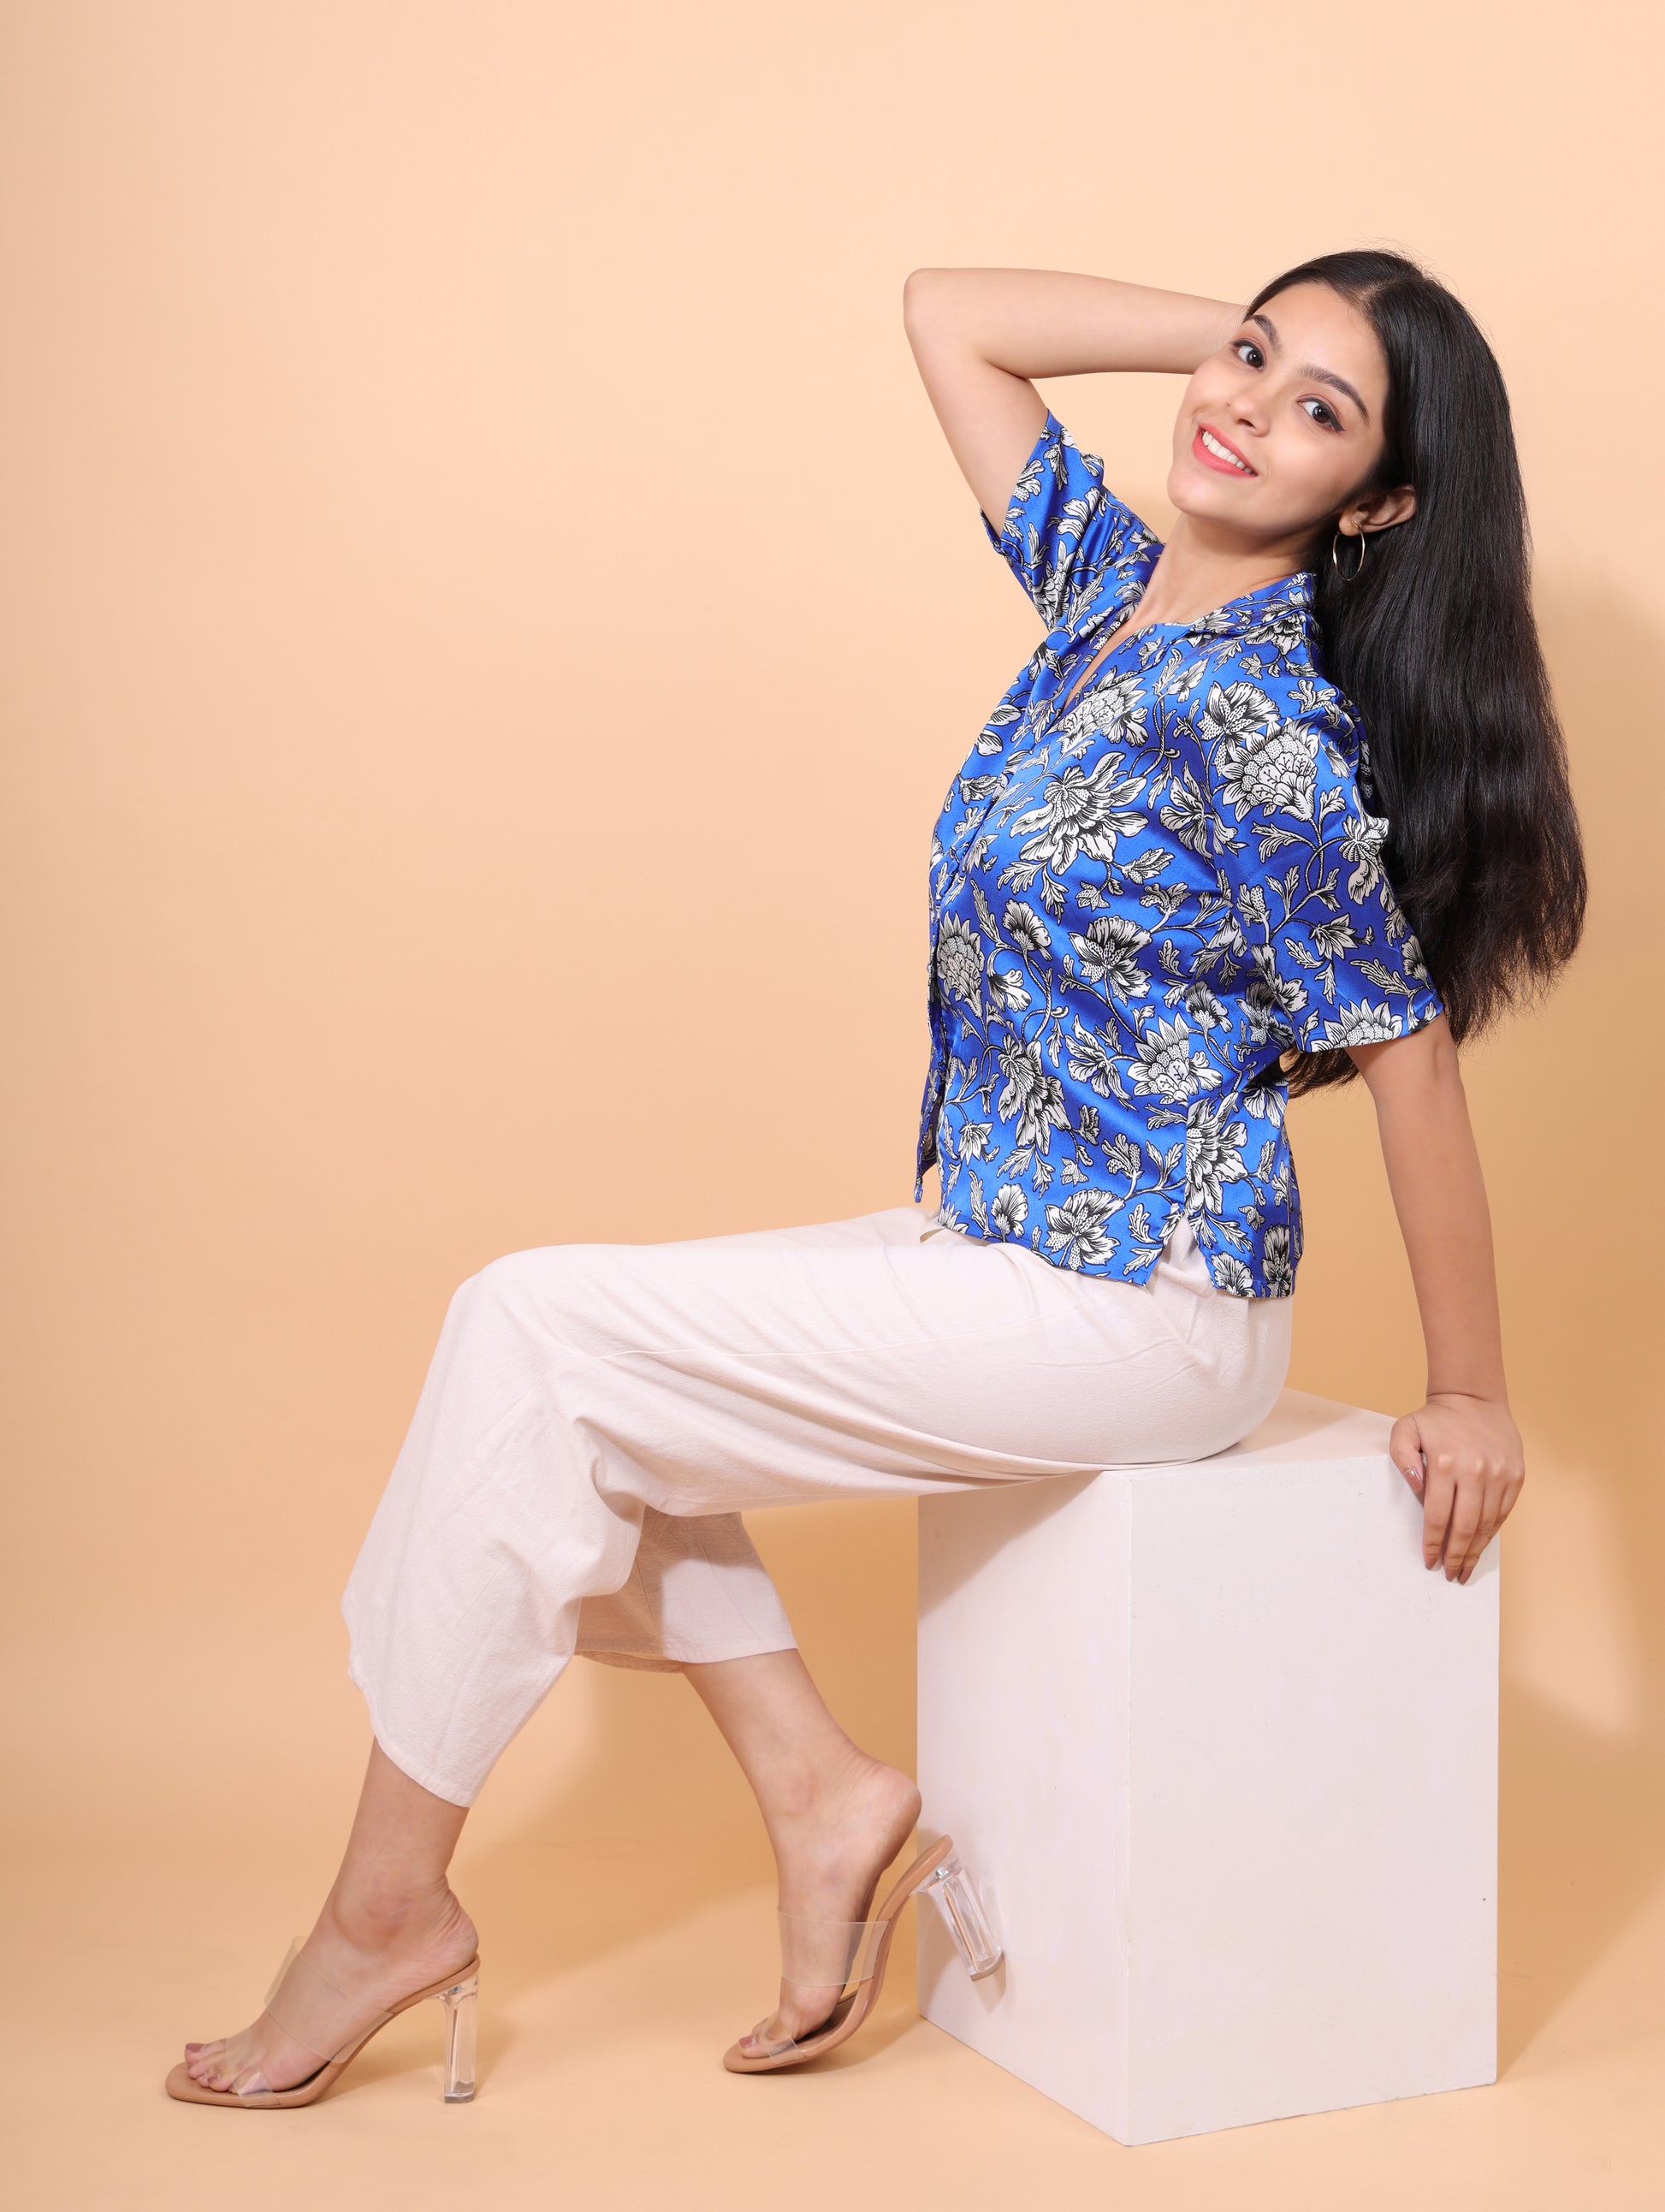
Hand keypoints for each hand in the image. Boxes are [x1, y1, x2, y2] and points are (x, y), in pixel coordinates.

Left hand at [1388, 1393, 1524, 1583]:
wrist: (1474, 1400)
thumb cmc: (1436, 1420)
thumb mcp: (1405, 1430)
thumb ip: (1402, 1458)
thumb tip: (1416, 1487)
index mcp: (1445, 1464)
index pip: (1437, 1516)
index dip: (1433, 1543)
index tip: (1429, 1561)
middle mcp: (1475, 1472)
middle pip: (1465, 1527)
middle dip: (1456, 1556)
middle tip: (1450, 1574)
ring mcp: (1500, 1475)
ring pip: (1488, 1525)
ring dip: (1476, 1551)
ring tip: (1465, 1569)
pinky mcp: (1516, 1476)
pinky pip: (1503, 1513)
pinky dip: (1492, 1533)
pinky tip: (1482, 1545)